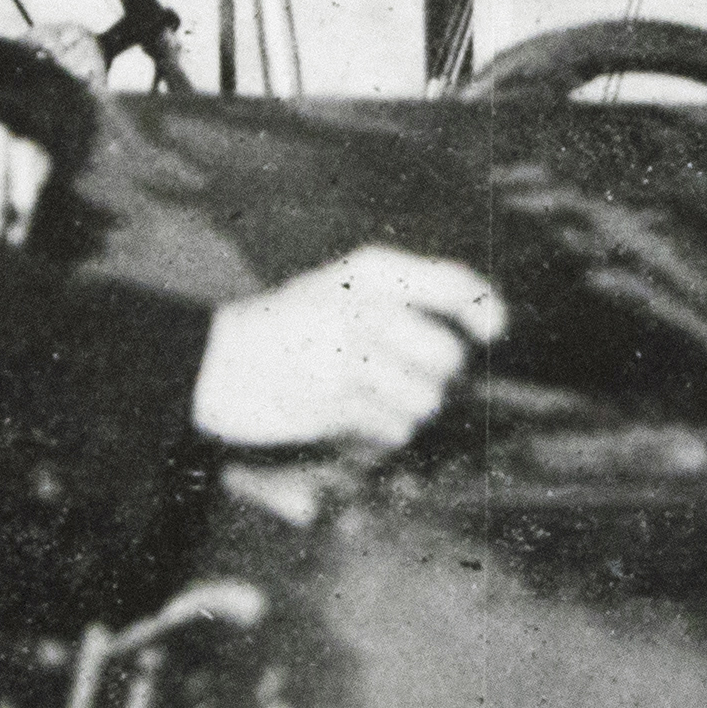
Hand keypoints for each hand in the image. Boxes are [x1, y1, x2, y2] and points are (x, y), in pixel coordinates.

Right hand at [189, 246, 508, 456]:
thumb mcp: (342, 286)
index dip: (484, 312)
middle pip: (447, 356)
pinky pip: (394, 430)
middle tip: (397, 377)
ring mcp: (349, 353)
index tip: (492, 334)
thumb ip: (411, 294)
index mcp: (369, 270)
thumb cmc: (290, 327)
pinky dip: (379, 437)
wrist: (214, 364)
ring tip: (363, 400)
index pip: (454, 285)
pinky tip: (347, 423)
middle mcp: (364, 306)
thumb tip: (490, 326)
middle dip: (434, 377)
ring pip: (426, 400)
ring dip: (405, 411)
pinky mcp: (335, 401)